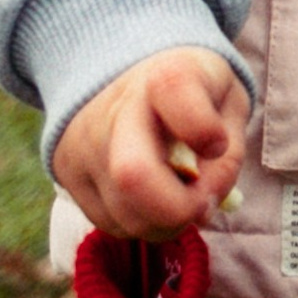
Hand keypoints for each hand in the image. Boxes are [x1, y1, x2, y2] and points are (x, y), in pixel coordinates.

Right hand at [54, 48, 246, 241]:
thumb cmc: (194, 91)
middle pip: (133, 174)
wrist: (128, 73)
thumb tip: (204, 210)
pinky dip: (143, 223)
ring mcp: (83, 148)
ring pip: (124, 216)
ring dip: (165, 222)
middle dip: (179, 208)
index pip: (175, 91)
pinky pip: (110, 224)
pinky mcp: (68, 179)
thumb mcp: (228, 98)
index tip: (217, 144)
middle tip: (203, 204)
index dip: (204, 129)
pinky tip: (156, 198)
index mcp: (165, 77)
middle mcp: (114, 111)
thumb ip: (229, 150)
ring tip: (183, 197)